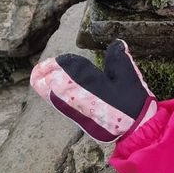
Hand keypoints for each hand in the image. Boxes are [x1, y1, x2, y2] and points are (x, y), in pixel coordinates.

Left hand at [30, 40, 155, 144]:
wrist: (136, 129)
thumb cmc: (132, 102)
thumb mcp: (128, 75)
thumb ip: (118, 58)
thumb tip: (116, 43)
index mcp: (87, 84)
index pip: (67, 69)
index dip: (60, 63)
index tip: (55, 60)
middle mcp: (76, 99)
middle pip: (51, 85)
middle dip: (43, 76)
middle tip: (38, 70)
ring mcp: (76, 111)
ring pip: (52, 97)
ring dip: (45, 86)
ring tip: (40, 77)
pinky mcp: (79, 120)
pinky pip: (59, 105)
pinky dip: (52, 96)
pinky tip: (53, 93)